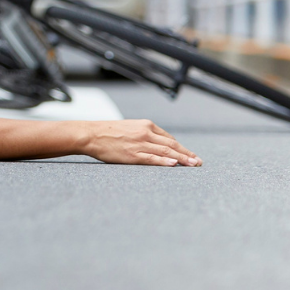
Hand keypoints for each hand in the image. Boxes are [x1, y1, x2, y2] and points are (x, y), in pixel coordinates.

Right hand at [77, 120, 200, 166]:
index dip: (181, 147)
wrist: (91, 134)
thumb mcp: (130, 128)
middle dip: (187, 153)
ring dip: (182, 158)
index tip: (190, 155)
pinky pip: (152, 159)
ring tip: (193, 164)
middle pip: (172, 144)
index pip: (169, 137)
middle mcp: (145, 133)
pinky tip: (174, 164)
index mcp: (146, 125)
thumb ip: (144, 134)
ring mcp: (139, 144)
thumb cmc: (108, 132)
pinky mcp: (132, 155)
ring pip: (166, 151)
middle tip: (198, 162)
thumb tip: (156, 144)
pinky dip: (164, 161)